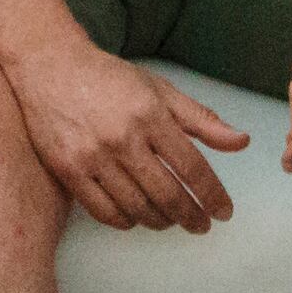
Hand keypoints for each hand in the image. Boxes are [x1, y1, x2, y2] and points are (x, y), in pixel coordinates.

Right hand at [4, 38, 247, 231]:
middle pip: (167, 194)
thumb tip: (241, 142)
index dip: (212, 195)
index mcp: (149, 114)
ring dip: (160, 221)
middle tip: (202, 225)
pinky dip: (126, 221)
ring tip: (170, 220)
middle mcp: (122, 137)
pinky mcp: (68, 170)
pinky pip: (104, 211)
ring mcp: (92, 156)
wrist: (50, 67)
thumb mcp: (160, 90)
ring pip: (136, 208)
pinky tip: (136, 217)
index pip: (192, 166)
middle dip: (191, 216)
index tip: (224, 212)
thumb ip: (201, 120)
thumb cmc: (109, 79)